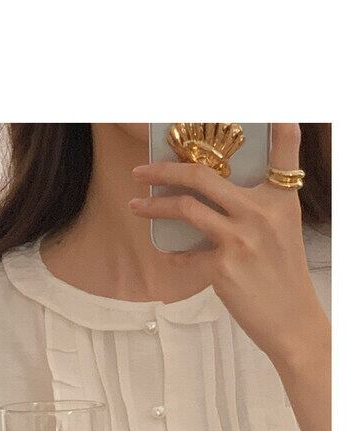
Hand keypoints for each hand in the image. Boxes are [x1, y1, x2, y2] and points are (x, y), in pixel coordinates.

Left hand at [129, 125, 320, 374]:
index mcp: (278, 198)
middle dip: (165, 168)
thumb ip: (264, 200)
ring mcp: (240, 239)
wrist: (293, 321)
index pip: (283, 148)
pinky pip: (187, 257)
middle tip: (142, 171)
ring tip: (137, 206)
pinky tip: (166, 256)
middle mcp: (259, 212)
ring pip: (186, 209)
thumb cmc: (285, 274)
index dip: (279, 124)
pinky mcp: (224, 268)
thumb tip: (226, 189)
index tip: (269, 109)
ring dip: (155, 206)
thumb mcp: (286, 226)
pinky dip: (173, 257)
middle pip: (203, 175)